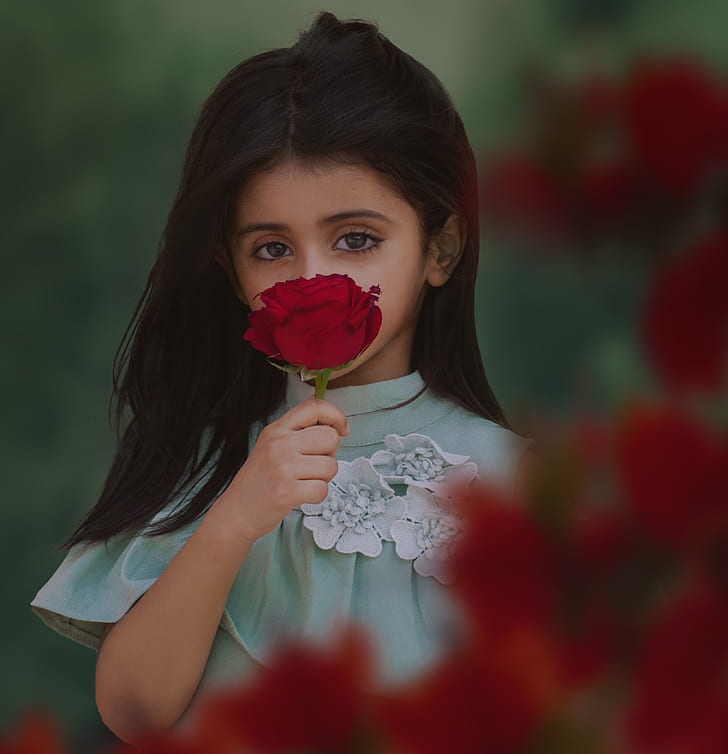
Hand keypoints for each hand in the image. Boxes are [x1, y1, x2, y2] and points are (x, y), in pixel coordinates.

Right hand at [209, 397, 349, 544]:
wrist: (236, 512)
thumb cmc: (260, 480)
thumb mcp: (272, 446)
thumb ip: (298, 433)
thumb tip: (334, 425)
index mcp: (277, 429)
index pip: (315, 407)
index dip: (336, 415)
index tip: (341, 429)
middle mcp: (279, 444)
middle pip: (330, 437)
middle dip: (330, 454)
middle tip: (313, 465)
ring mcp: (282, 467)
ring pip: (331, 466)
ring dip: (323, 478)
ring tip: (303, 481)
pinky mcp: (286, 492)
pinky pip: (322, 489)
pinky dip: (317, 496)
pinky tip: (301, 495)